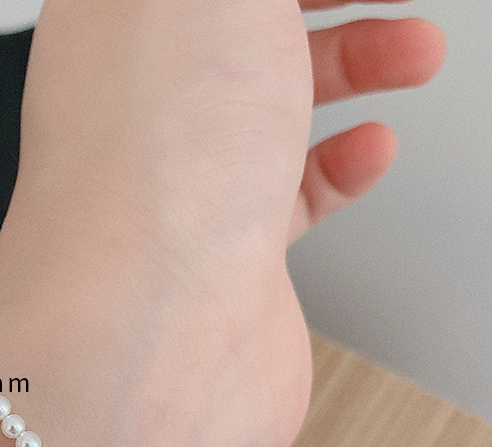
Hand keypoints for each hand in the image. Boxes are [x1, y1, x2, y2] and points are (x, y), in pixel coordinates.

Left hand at [0, 0, 444, 446]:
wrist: (151, 333)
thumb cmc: (155, 166)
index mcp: (113, 18)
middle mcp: (138, 106)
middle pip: (241, 29)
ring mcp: (179, 182)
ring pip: (270, 105)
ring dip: (353, 64)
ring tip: (416, 51)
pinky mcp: (218, 252)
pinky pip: (286, 193)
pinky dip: (337, 165)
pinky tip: (370, 150)